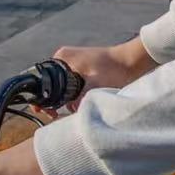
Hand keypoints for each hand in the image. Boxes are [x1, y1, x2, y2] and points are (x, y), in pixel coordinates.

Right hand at [41, 37, 156, 116]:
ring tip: (66, 111)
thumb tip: (70, 110)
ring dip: (63, 99)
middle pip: (49, 84)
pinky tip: (75, 105)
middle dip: (51, 101)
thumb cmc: (114, 69)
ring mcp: (73, 63)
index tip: (45, 111)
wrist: (133, 60)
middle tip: (55, 115)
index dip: (41, 98)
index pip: (41, 79)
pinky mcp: (82, 69)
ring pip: (60, 86)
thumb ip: (79, 97)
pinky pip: (70, 84)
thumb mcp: (94, 84)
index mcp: (62, 58)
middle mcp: (64, 59)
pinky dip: (71, 95)